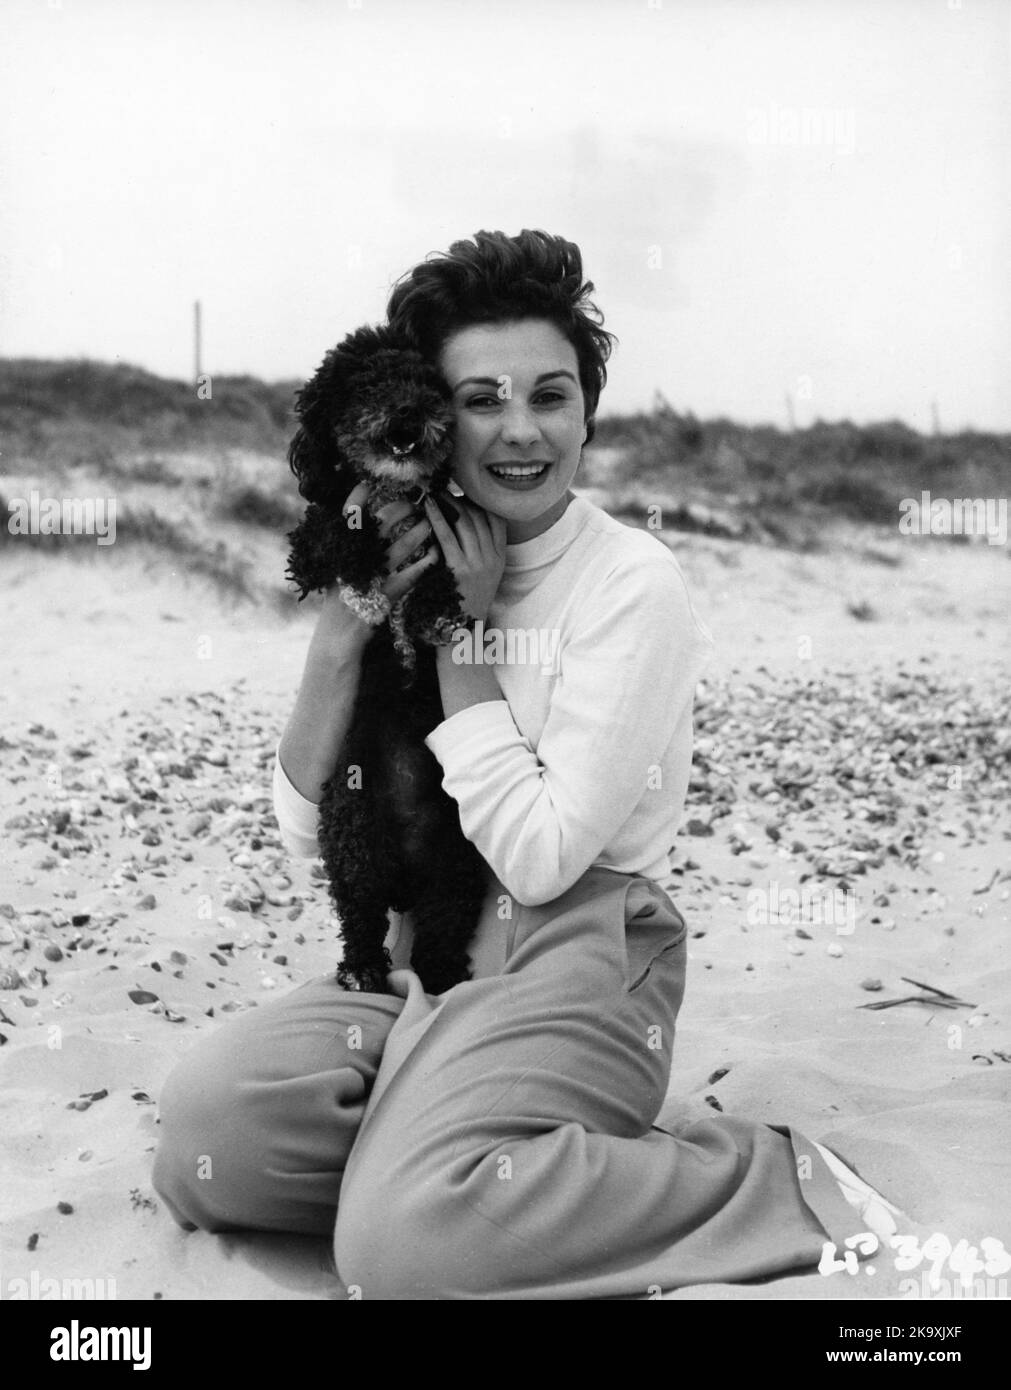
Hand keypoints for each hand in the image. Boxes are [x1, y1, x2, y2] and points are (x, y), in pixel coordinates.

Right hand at [318, 482, 437, 640]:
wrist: (340, 630)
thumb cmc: (340, 595)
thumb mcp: (335, 564)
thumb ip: (344, 543)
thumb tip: (352, 515)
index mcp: (340, 548)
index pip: (348, 513)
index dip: (359, 494)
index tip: (371, 482)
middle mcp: (356, 557)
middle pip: (383, 522)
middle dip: (403, 508)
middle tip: (415, 503)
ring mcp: (373, 574)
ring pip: (403, 544)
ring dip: (421, 531)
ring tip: (430, 524)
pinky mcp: (389, 592)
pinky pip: (414, 572)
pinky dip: (427, 561)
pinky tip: (436, 554)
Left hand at [423, 494, 506, 622]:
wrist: (466, 628)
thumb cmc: (469, 599)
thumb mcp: (486, 574)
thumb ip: (484, 550)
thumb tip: (468, 521)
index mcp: (501, 557)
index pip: (497, 520)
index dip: (482, 503)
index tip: (467, 493)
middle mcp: (492, 558)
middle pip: (480, 518)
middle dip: (462, 500)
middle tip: (445, 487)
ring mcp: (478, 564)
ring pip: (465, 523)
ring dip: (449, 503)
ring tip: (436, 492)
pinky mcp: (460, 570)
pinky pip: (448, 537)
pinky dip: (438, 518)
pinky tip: (429, 505)